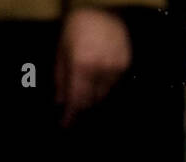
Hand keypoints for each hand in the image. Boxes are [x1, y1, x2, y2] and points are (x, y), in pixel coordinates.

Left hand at [55, 8, 131, 127]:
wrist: (106, 11)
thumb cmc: (78, 27)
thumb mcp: (63, 49)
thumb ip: (61, 76)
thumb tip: (60, 100)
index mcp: (81, 66)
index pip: (77, 99)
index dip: (71, 115)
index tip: (66, 125)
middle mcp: (100, 71)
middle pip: (91, 101)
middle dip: (82, 106)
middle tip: (74, 109)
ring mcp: (115, 70)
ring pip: (103, 95)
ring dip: (93, 97)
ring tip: (86, 90)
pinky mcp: (125, 68)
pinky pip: (112, 85)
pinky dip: (103, 86)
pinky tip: (97, 76)